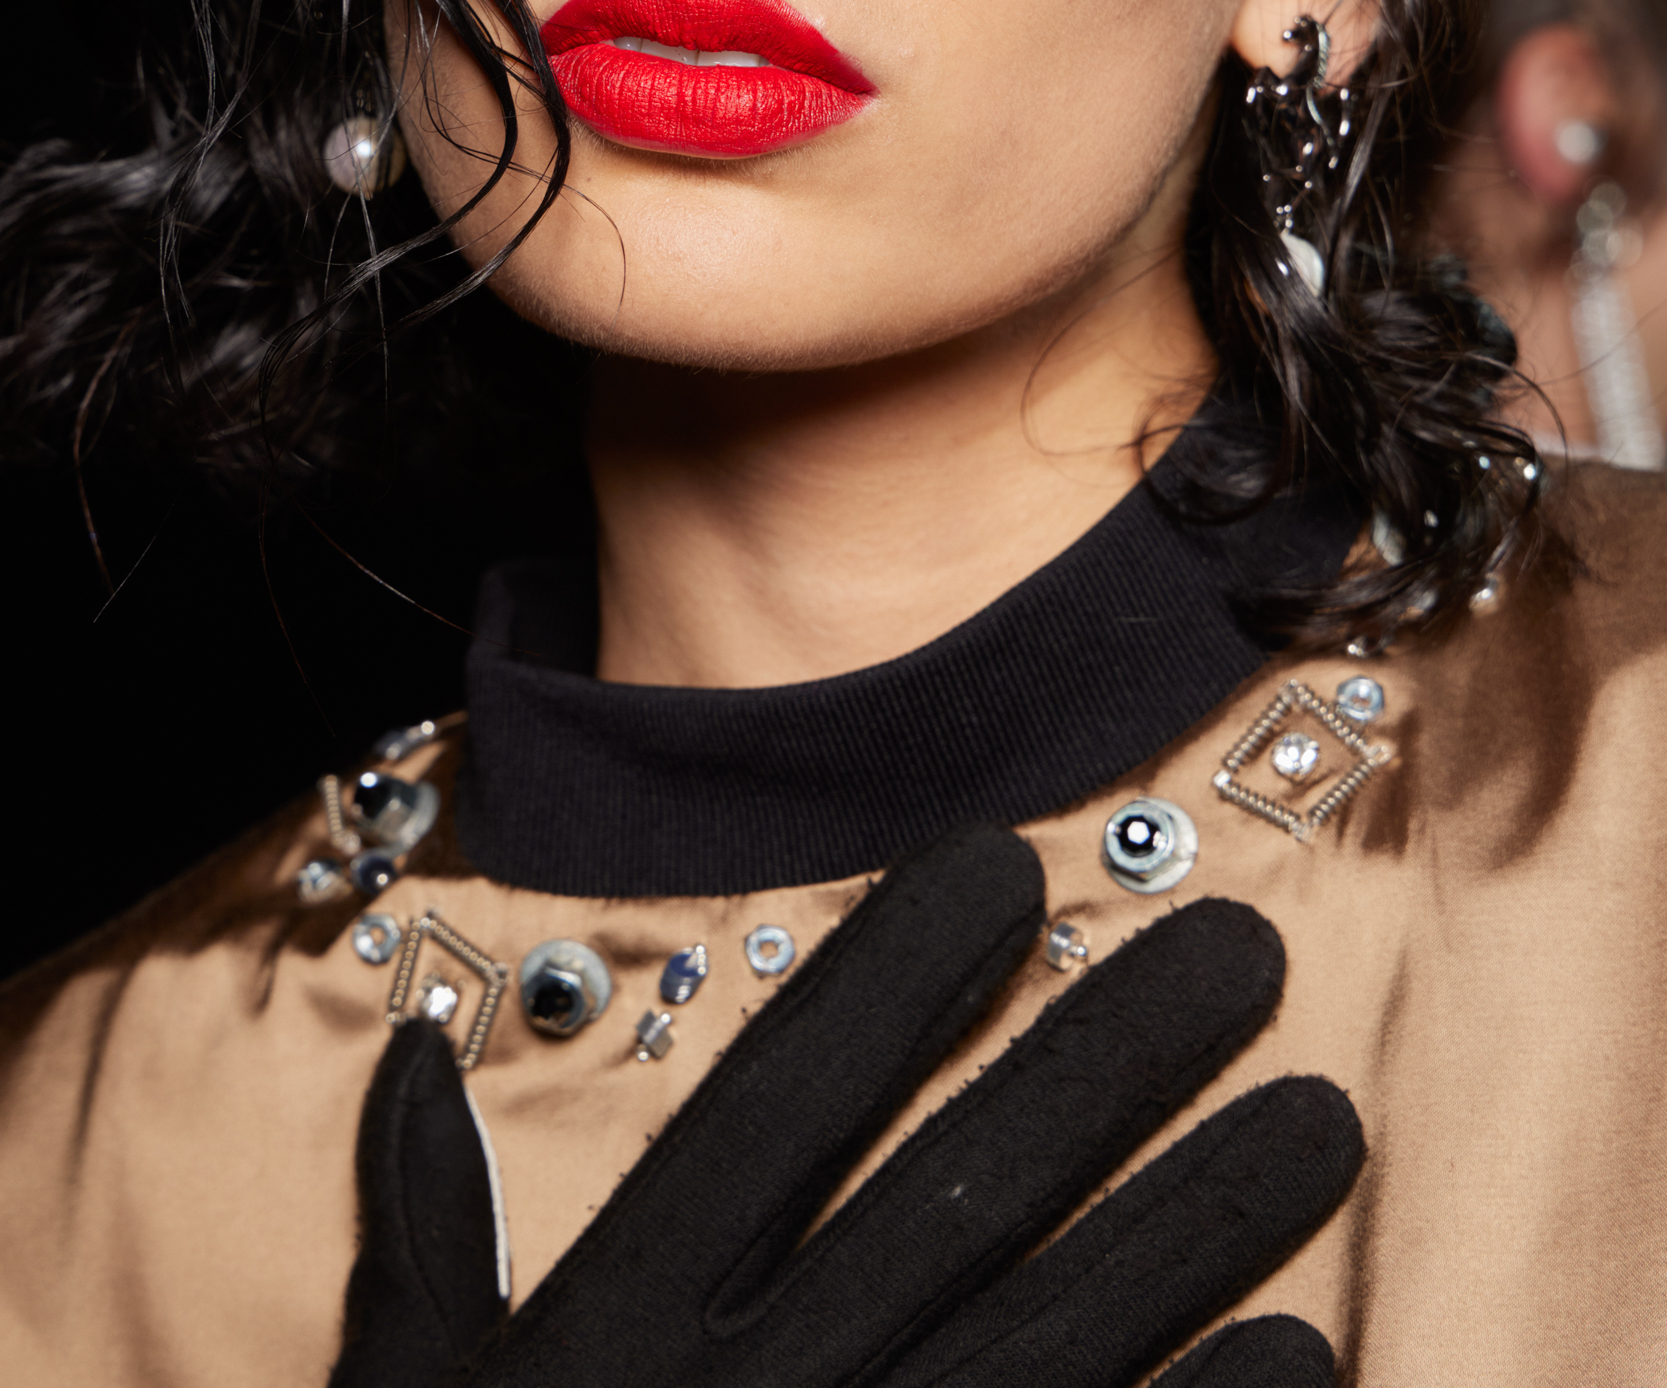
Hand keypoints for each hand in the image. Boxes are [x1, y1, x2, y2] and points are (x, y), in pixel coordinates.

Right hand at [331, 825, 1358, 1386]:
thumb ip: (422, 1239)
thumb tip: (412, 1064)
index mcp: (628, 1320)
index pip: (782, 1101)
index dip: (894, 974)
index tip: (1002, 866)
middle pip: (962, 1187)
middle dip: (1108, 1058)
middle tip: (1236, 952)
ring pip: (1062, 1330)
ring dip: (1199, 1221)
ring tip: (1320, 1119)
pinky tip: (1296, 1355)